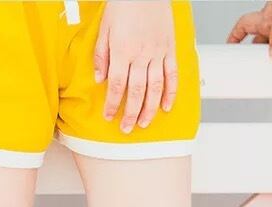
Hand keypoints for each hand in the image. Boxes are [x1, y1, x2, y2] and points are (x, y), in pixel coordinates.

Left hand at [94, 1, 177, 132]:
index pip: (117, 85)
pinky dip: (171, 93)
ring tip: (143, 123)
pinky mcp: (170, 50)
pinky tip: (166, 107)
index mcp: (122, 50)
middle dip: (130, 113)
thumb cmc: (124, 4)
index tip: (109, 117)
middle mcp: (141, 55)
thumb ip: (102, 55)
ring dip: (149, 109)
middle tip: (126, 129)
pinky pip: (172, 76)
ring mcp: (158, 54)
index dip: (113, 104)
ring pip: (155, 88)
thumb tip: (99, 79)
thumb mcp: (105, 28)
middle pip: (136, 92)